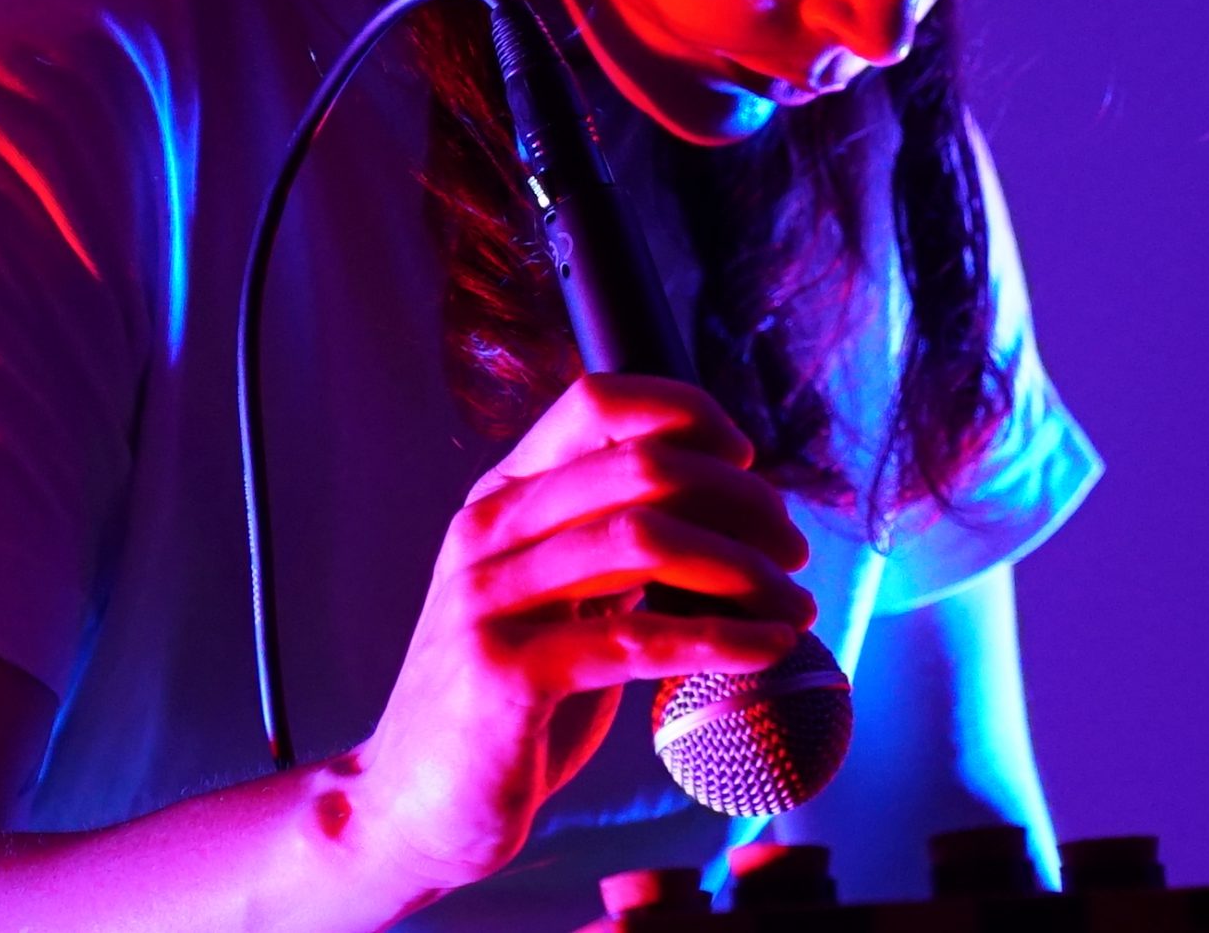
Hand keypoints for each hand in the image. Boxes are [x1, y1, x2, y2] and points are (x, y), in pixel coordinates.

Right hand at [346, 373, 816, 890]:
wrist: (413, 805)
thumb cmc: (507, 699)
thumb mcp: (555, 597)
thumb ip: (613, 542)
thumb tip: (726, 506)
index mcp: (503, 498)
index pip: (599, 402)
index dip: (688, 414)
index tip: (748, 463)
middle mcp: (490, 531)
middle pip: (642, 466)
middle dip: (741, 501)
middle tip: (791, 550)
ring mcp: (491, 599)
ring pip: (646, 540)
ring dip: (744, 569)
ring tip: (794, 603)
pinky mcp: (507, 673)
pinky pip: (636, 640)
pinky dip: (721, 639)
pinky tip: (770, 649)